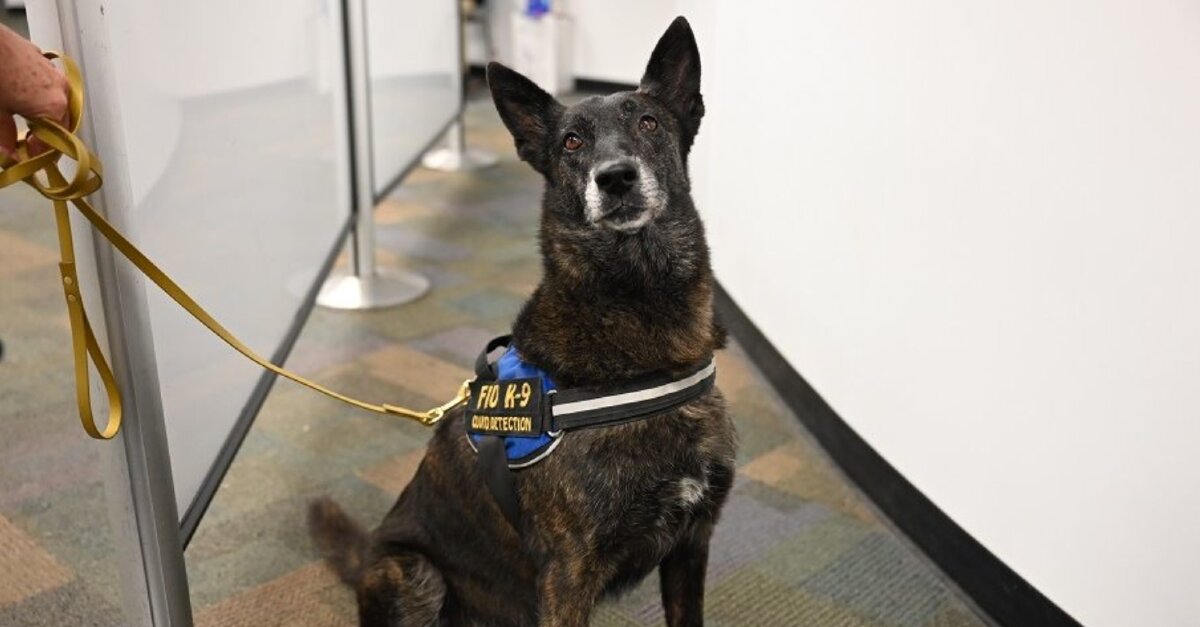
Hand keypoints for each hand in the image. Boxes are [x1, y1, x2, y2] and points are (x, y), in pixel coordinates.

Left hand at [0, 24, 69, 160]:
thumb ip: (4, 137)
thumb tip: (8, 154)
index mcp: (54, 106)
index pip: (54, 144)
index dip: (39, 157)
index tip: (28, 163)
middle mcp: (60, 89)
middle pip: (60, 124)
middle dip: (45, 137)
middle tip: (27, 147)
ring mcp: (52, 72)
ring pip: (55, 104)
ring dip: (43, 116)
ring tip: (24, 122)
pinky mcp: (40, 60)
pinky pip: (46, 86)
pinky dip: (37, 96)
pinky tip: (20, 98)